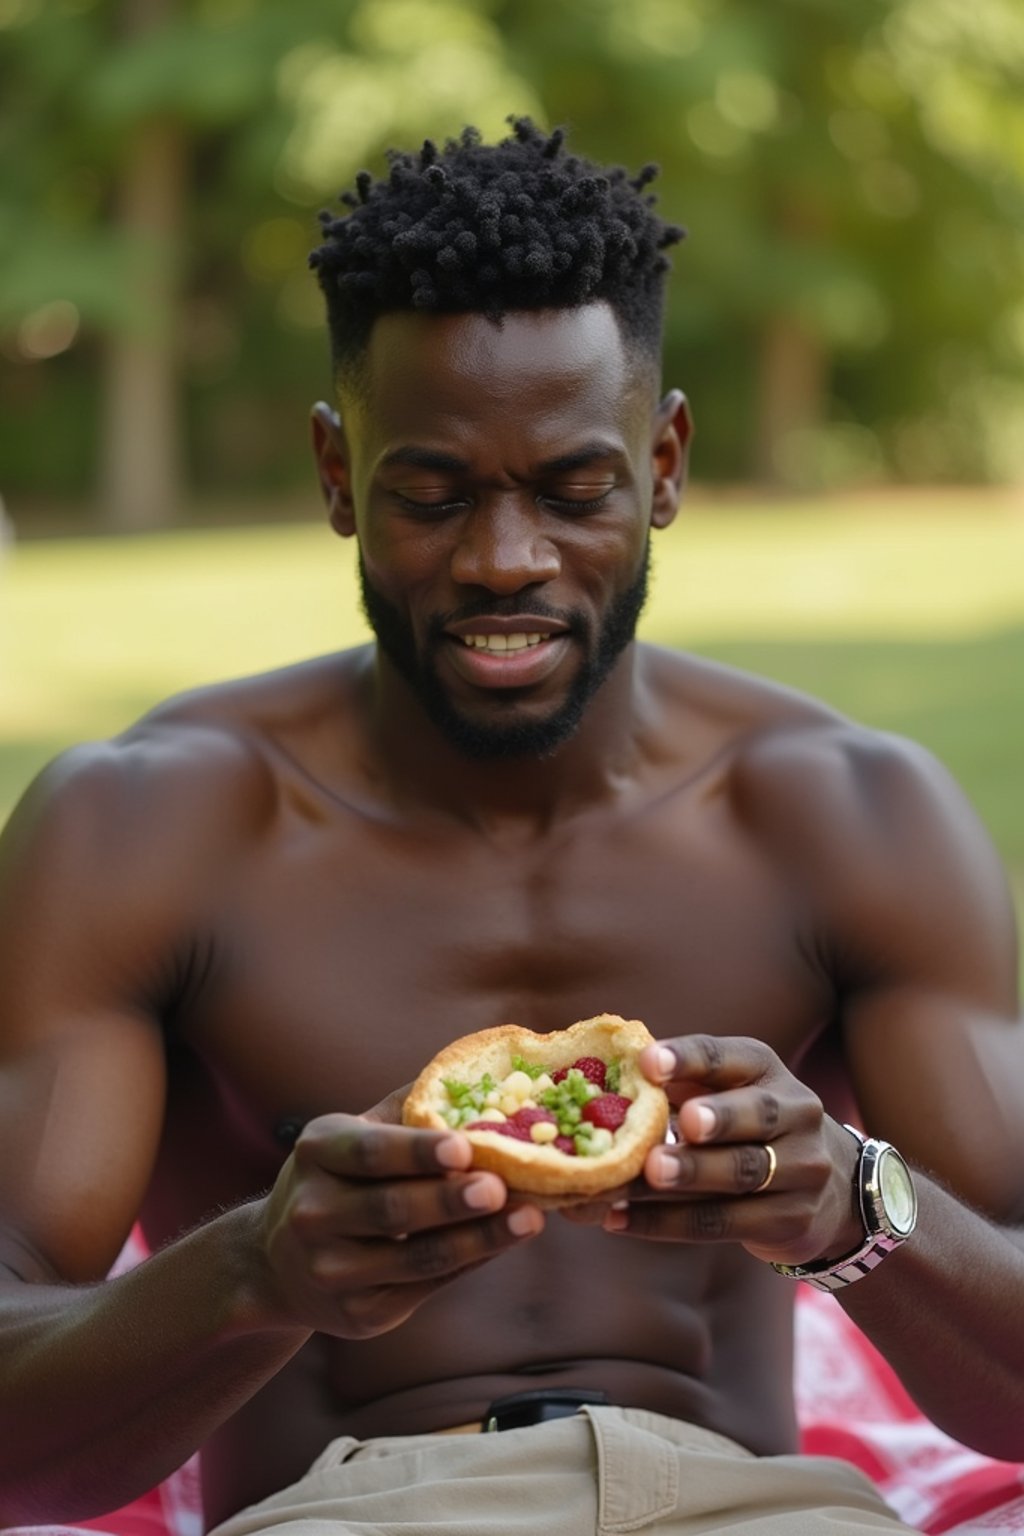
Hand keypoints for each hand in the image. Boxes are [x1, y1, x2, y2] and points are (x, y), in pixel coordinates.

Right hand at [256, 1087, 543, 1338]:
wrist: (279, 1266)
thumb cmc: (340, 1180)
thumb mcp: (353, 1136)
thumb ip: (408, 1111)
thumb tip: (480, 1077)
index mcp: (317, 1152)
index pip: (369, 1152)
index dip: (417, 1151)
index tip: (464, 1146)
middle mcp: (313, 1213)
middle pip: (392, 1209)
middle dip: (451, 1200)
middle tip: (502, 1187)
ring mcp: (332, 1271)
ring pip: (415, 1257)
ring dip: (478, 1239)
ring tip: (528, 1219)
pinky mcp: (359, 1315)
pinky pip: (425, 1288)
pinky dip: (470, 1263)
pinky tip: (504, 1242)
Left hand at [598, 1035, 863, 1266]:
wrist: (833, 1191)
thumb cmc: (746, 1129)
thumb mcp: (725, 1094)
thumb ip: (675, 1088)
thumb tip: (598, 1092)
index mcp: (765, 1070)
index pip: (728, 1057)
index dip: (688, 1059)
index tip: (648, 1062)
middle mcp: (795, 1112)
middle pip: (756, 1114)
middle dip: (716, 1118)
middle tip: (680, 1122)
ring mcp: (801, 1168)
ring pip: (741, 1172)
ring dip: (689, 1175)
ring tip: (643, 1175)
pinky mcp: (790, 1220)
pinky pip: (724, 1222)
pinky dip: (667, 1223)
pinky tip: (622, 1220)